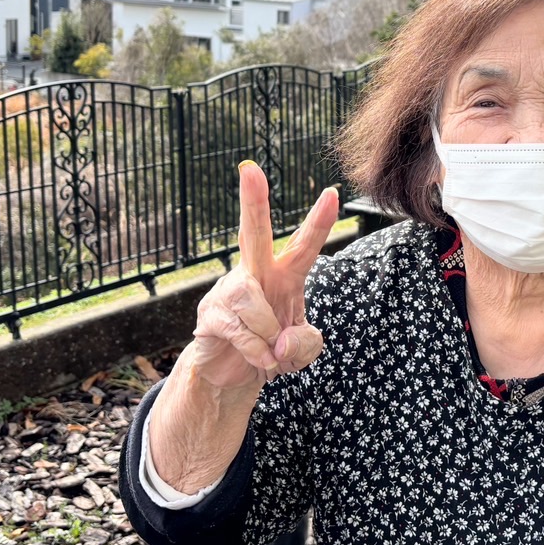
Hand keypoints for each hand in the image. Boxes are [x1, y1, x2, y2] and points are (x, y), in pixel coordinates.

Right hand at [186, 162, 338, 392]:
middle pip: (254, 233)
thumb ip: (305, 344)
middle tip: (250, 168)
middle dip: (253, 201)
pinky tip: (258, 360)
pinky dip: (256, 352)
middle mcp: (255, 274)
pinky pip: (240, 330)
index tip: (332, 193)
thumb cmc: (270, 351)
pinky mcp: (211, 314)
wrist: (232, 376)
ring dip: (268, 332)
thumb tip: (280, 339)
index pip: (303, 245)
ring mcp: (229, 291)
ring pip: (252, 300)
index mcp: (283, 276)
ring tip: (270, 352)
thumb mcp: (301, 352)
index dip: (318, 222)